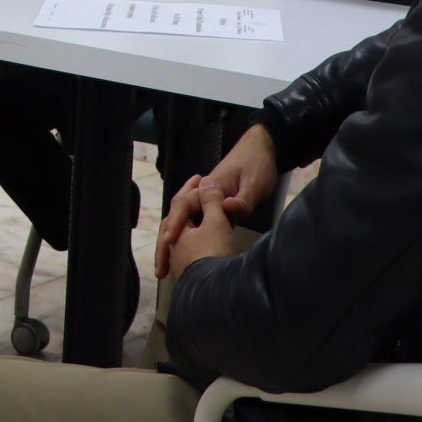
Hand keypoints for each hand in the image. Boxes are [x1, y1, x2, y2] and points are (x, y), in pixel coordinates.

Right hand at [155, 123, 277, 275]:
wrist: (261, 151)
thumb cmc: (257, 165)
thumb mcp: (255, 184)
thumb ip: (243, 199)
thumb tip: (227, 209)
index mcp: (210, 186)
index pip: (184, 205)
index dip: (175, 224)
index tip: (169, 241)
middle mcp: (204, 195)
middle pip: (177, 218)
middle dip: (166, 243)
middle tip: (161, 268)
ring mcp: (208, 204)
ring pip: (184, 226)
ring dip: (173, 246)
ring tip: (166, 270)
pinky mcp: (214, 212)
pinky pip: (195, 228)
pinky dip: (186, 244)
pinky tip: (185, 260)